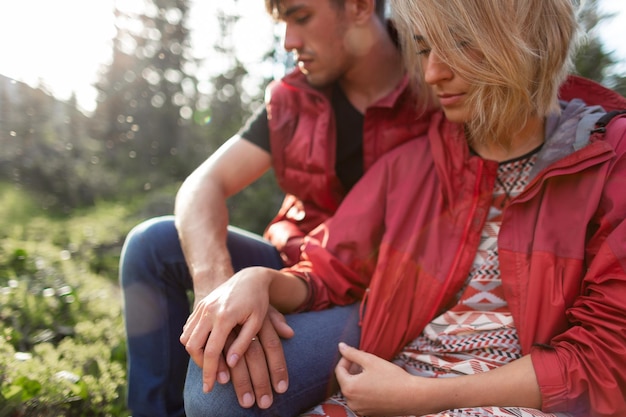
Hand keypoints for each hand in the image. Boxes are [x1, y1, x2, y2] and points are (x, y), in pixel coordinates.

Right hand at [180, 267, 292, 406]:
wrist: (249, 277)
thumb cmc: (258, 301)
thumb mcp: (257, 322)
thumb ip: (244, 343)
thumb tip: (230, 364)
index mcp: (224, 316)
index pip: (211, 351)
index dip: (210, 371)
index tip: (210, 387)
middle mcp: (209, 311)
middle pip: (194, 346)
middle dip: (200, 365)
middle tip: (210, 378)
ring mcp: (202, 308)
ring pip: (188, 338)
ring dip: (195, 354)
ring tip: (209, 364)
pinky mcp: (199, 306)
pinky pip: (188, 328)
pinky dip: (193, 341)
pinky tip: (204, 349)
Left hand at [335, 343, 419, 415]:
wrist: (412, 396)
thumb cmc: (392, 378)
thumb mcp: (370, 360)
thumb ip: (352, 353)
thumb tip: (341, 346)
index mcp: (349, 388)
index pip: (339, 370)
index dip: (346, 359)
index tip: (356, 354)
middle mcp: (351, 402)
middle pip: (346, 381)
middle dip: (353, 369)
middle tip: (365, 361)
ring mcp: (360, 410)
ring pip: (354, 390)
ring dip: (358, 380)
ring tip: (372, 372)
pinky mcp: (369, 413)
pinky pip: (361, 399)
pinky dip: (365, 390)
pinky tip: (376, 383)